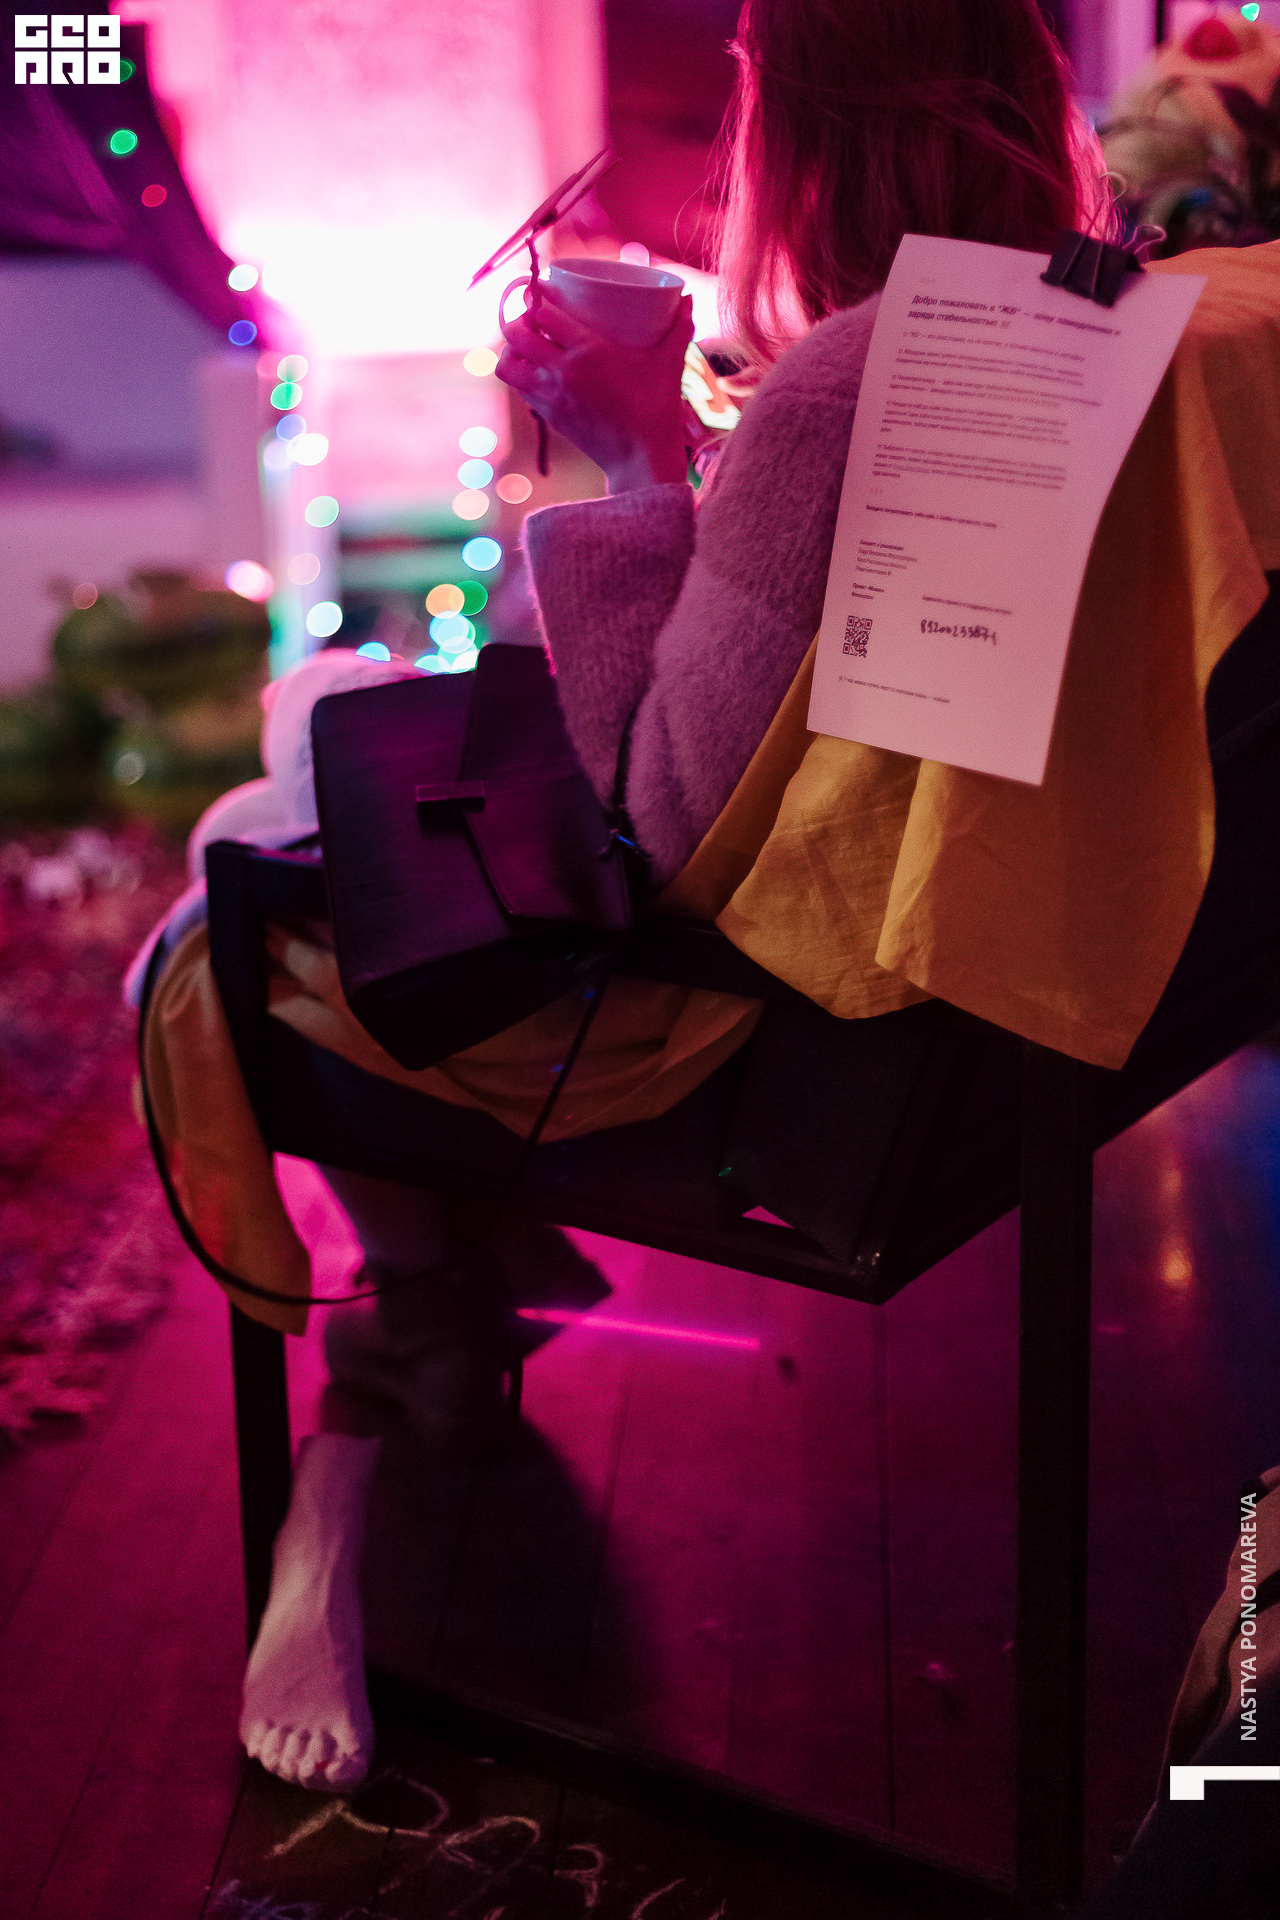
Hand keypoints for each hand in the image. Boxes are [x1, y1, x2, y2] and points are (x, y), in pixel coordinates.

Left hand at [496, 285, 693, 493]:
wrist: (641, 459)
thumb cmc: (658, 408)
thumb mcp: (670, 362)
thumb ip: (679, 327)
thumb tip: (690, 298)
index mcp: (588, 350)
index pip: (543, 313)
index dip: (538, 298)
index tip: (543, 292)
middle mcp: (561, 371)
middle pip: (515, 334)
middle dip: (517, 320)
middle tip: (533, 318)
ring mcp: (551, 396)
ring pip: (507, 365)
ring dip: (511, 352)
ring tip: (527, 347)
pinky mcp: (549, 417)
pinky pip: (520, 390)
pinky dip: (523, 377)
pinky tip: (538, 373)